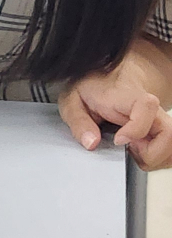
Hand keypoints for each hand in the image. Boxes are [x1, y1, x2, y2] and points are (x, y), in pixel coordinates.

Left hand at [59, 47, 171, 168]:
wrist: (109, 77)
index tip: (120, 141)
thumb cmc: (93, 88)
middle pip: (169, 135)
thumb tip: (91, 143)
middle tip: (129, 149)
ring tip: (134, 150)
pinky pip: (171, 152)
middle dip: (149, 155)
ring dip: (155, 159)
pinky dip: (159, 160)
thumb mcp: (74, 100)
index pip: (146, 106)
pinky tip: (141, 152)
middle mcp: (150, 108)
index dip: (136, 129)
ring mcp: (160, 119)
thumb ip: (79, 121)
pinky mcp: (164, 130)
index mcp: (126, 97)